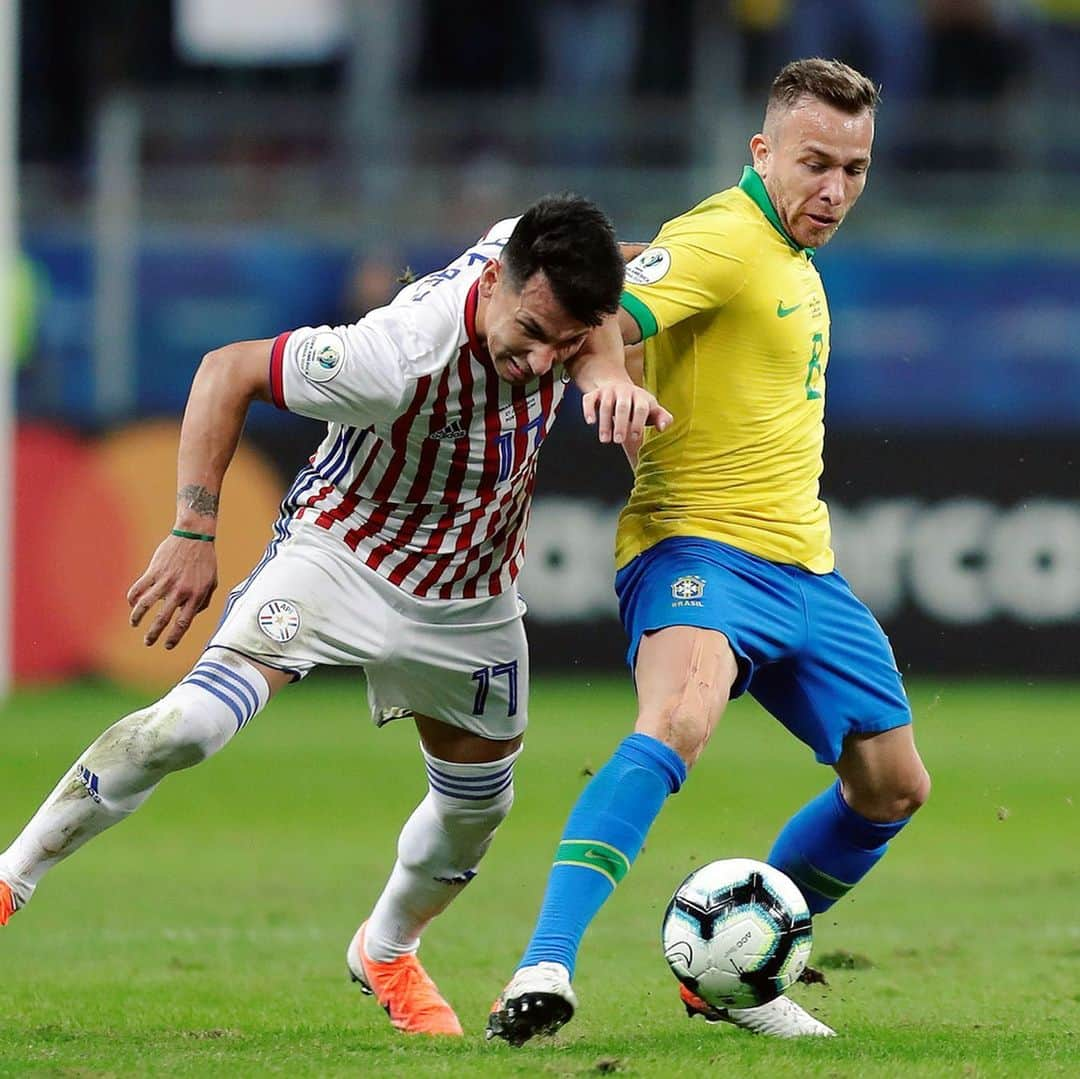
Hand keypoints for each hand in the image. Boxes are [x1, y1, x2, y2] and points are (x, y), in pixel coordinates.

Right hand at [127, 533, 218, 648]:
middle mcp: (180, 591)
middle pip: (163, 619)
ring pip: (146, 605)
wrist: (194, 536)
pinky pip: (139, 588)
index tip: (167, 646)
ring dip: (137, 617)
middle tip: (148, 642)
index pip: (183, 623)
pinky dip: (132, 598)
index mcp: (196, 596)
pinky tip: (131, 604)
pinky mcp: (154, 570)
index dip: (174, 637)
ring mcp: (165, 581)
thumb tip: (191, 616)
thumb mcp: (212, 582)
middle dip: (153, 634)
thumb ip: (203, 601)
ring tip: (135, 624)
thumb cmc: (205, 561)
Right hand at [580, 381, 672, 446]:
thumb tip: (663, 427)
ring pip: (605, 405)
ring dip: (604, 423)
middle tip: (618, 440)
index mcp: (641, 396)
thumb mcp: (652, 410)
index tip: (635, 437)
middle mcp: (625, 391)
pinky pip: (589, 399)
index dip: (638, 422)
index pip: (640, 408)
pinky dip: (588, 410)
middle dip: (620, 424)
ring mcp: (609, 391)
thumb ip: (662, 418)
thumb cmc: (638, 405)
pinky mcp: (595, 393)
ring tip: (605, 440)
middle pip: (622, 407)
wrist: (619, 387)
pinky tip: (590, 422)